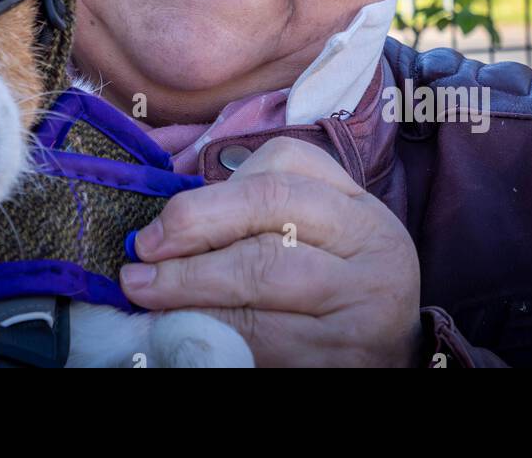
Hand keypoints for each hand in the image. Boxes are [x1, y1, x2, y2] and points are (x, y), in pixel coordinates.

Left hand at [119, 136, 423, 366]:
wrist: (389, 360)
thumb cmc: (335, 290)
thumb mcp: (317, 238)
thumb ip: (257, 213)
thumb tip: (168, 220)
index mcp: (357, 207)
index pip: (281, 170)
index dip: (211, 194)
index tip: (163, 222)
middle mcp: (370, 247)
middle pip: (268, 213)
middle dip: (193, 230)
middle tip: (143, 254)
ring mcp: (361, 303)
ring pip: (260, 273)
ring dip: (188, 282)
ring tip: (144, 290)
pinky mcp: (340, 357)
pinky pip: (261, 337)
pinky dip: (210, 327)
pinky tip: (177, 326)